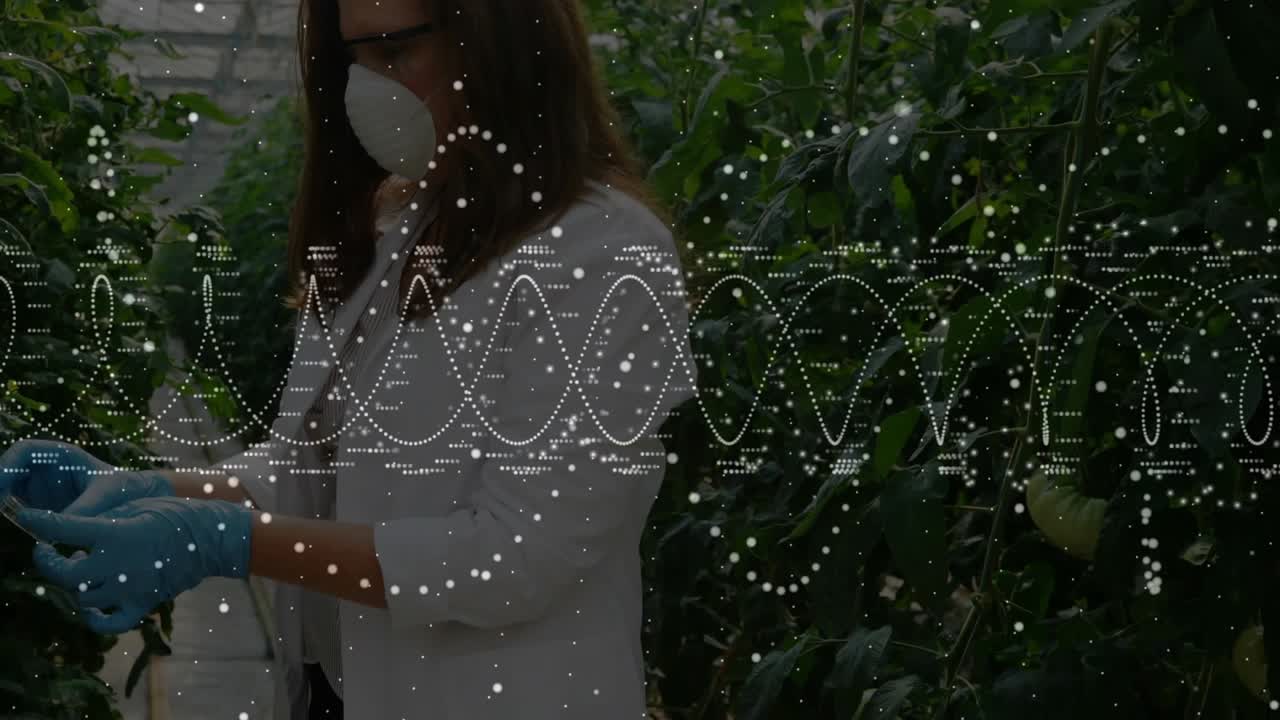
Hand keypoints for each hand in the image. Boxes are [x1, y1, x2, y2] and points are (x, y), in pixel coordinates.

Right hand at [0, 439, 172, 515]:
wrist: (137, 502)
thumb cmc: (125, 490)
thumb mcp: (108, 496)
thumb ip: (84, 508)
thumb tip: (58, 526)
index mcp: (62, 455)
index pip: (25, 450)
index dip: (6, 464)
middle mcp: (47, 468)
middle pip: (10, 469)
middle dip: (0, 484)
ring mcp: (42, 486)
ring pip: (10, 489)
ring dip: (4, 500)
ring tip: (6, 514)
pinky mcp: (42, 505)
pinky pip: (19, 508)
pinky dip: (14, 515)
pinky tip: (20, 525)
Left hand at [18, 497, 252, 633]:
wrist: (210, 537)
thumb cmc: (172, 515)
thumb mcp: (134, 506)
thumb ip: (99, 521)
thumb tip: (70, 533)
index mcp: (115, 534)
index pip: (63, 529)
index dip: (39, 522)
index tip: (25, 517)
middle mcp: (118, 564)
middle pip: (65, 575)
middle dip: (48, 563)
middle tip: (45, 552)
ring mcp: (130, 588)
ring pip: (83, 598)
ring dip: (74, 585)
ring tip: (79, 570)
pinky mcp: (142, 604)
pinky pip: (109, 623)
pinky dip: (94, 619)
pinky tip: (91, 608)